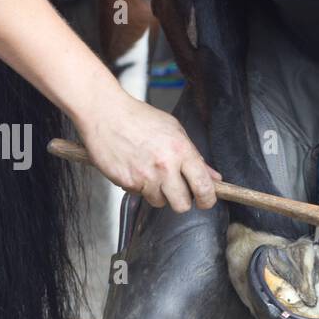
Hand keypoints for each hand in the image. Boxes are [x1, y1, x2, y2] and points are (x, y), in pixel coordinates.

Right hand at [77, 92, 220, 211]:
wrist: (105, 113)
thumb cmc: (139, 118)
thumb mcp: (174, 130)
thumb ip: (195, 156)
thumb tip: (213, 177)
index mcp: (181, 150)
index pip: (204, 186)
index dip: (208, 199)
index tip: (206, 201)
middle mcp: (165, 166)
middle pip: (182, 205)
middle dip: (182, 201)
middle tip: (177, 190)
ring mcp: (145, 176)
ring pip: (160, 202)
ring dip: (158, 193)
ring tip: (151, 172)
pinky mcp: (127, 182)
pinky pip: (139, 195)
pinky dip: (139, 186)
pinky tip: (135, 168)